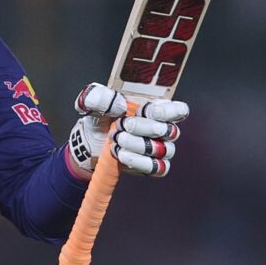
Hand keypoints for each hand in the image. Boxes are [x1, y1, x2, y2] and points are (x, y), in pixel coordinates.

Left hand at [67, 83, 188, 176]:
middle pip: (168, 130)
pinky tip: (122, 155)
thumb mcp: (93, 103)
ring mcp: (159, 149)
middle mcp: (161, 128)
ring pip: (162, 149)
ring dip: (137, 145)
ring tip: (117, 140)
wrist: (88, 144)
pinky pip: (156, 167)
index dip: (169, 111)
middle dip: (143, 127)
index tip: (149, 111)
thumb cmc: (99, 119)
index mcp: (153, 108)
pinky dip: (138, 162)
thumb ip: (101, 97)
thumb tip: (119, 104)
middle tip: (122, 125)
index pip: (177, 110)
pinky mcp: (152, 166)